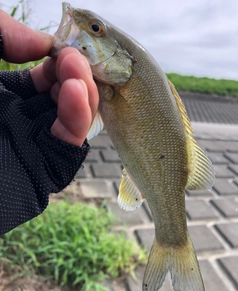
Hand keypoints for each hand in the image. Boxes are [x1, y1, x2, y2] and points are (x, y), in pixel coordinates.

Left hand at [0, 10, 97, 145]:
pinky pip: (70, 141)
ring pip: (75, 118)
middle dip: (75, 74)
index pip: (44, 78)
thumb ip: (3, 35)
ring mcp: (34, 140)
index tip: (64, 46)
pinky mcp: (44, 161)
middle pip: (64, 96)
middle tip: (75, 56)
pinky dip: (80, 116)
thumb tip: (44, 42)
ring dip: (84, 90)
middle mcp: (23, 117)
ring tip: (77, 66)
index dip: (58, 61)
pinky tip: (77, 90)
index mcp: (7, 95)